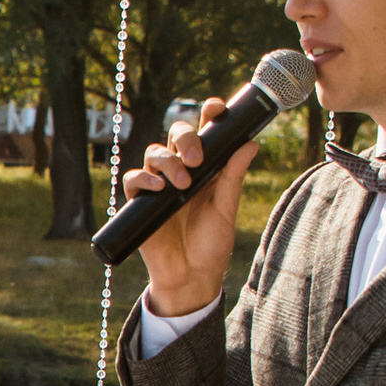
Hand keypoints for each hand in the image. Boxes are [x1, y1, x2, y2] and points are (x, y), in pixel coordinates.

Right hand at [126, 95, 260, 320]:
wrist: (191, 276)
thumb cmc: (211, 243)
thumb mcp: (227, 209)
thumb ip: (234, 176)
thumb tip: (251, 143)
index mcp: (206, 166)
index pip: (205, 130)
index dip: (209, 113)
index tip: (217, 108)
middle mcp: (181, 169)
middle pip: (175, 133)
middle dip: (185, 137)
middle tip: (197, 158)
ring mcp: (159, 184)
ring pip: (154, 152)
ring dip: (168, 161)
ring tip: (182, 183)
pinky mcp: (140, 201)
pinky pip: (134, 178)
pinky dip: (144, 178)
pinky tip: (159, 188)